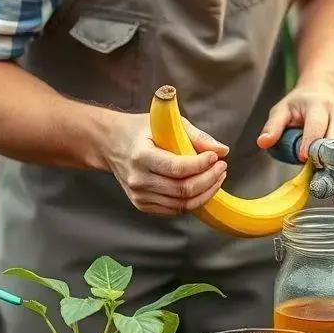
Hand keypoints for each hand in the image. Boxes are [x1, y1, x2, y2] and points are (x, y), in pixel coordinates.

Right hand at [100, 111, 229, 214]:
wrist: (110, 143)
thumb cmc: (140, 130)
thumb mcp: (166, 123)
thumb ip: (196, 136)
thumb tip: (222, 150)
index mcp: (141, 156)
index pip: (178, 169)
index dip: (201, 165)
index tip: (215, 157)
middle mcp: (138, 179)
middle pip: (183, 190)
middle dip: (209, 180)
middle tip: (222, 168)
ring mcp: (139, 195)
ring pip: (182, 204)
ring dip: (206, 192)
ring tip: (216, 177)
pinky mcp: (142, 204)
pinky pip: (175, 209)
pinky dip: (193, 200)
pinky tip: (202, 187)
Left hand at [256, 82, 333, 167]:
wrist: (327, 89)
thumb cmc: (301, 103)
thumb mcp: (282, 109)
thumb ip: (273, 126)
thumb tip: (263, 143)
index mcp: (318, 105)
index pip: (316, 126)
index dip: (310, 144)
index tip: (303, 158)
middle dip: (329, 156)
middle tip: (319, 171)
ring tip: (333, 177)